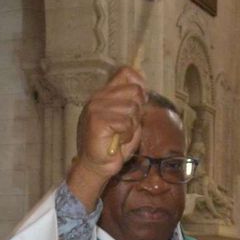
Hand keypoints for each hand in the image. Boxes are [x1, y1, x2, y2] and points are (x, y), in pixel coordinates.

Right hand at [66, 67, 147, 208]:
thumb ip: (133, 104)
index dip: (139, 84)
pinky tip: (116, 141)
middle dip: (138, 111)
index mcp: (104, 94)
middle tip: (126, 126)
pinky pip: (126, 123)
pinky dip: (126, 135)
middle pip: (134, 91)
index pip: (126, 73)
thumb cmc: (113, 146)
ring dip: (131, 126)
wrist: (96, 166)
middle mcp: (98, 97)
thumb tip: (144, 92)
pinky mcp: (98, 120)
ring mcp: (96, 108)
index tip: (141, 101)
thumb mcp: (128, 120)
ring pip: (132, 108)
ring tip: (120, 135)